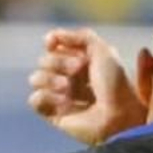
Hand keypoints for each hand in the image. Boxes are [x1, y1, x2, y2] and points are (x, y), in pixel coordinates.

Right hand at [26, 28, 145, 145]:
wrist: (117, 116)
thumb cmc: (115, 84)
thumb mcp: (103, 50)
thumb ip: (80, 36)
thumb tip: (51, 37)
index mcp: (82, 62)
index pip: (54, 46)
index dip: (53, 42)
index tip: (52, 42)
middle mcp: (70, 78)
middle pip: (44, 60)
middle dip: (58, 61)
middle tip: (78, 69)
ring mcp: (61, 97)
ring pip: (35, 78)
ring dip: (49, 78)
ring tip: (67, 87)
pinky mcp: (54, 115)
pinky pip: (35, 99)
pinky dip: (46, 97)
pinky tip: (63, 102)